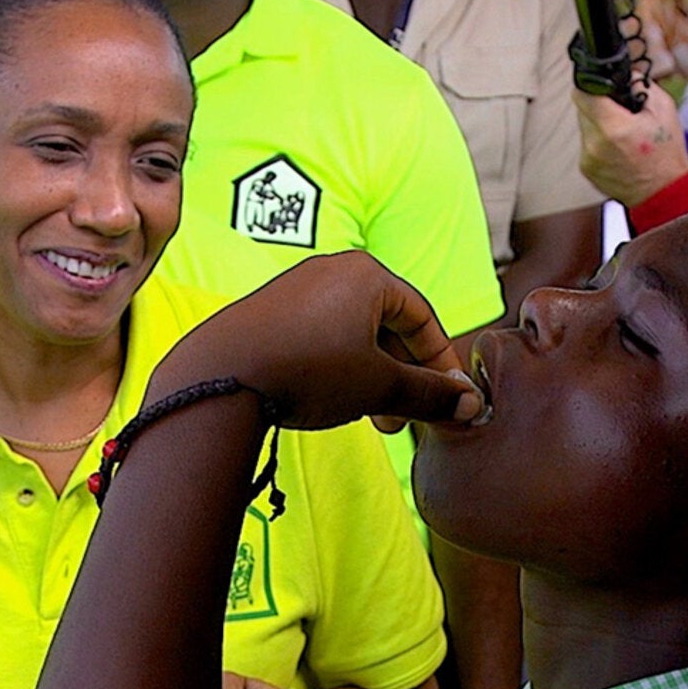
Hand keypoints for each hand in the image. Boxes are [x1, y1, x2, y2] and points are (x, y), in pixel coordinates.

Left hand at [146, 252, 482, 430]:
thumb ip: (429, 395)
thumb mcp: (378, 387)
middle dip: (404, 375)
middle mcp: (333, 270)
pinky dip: (340, 367)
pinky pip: (322, 335)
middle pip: (388, 323)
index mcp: (367, 273)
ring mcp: (298, 288)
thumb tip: (469, 406)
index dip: (441, 362)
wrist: (218, 378)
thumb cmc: (307, 372)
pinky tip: (335, 401)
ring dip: (373, 377)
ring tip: (374, 418)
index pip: (423, 316)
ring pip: (355, 333)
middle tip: (408, 418)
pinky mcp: (271, 311)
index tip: (450, 399)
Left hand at [573, 84, 687, 206]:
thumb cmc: (666, 154)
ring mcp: (588, 158)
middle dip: (598, 105)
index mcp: (613, 127)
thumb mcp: (663, 110)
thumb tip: (625, 74)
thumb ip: (641, 85)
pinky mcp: (586, 168)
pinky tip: (617, 148)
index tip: (599, 84)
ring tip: (621, 132)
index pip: (583, 93)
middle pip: (582, 109)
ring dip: (597, 123)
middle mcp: (595, 143)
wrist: (663, 192)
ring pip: (583, 126)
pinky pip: (586, 144)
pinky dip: (598, 141)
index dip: (591, 84)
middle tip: (619, 111)